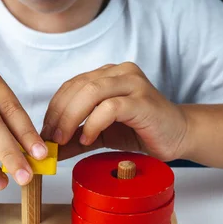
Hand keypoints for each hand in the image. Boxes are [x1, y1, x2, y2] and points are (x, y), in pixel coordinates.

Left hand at [40, 62, 188, 160]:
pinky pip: (110, 107)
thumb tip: (50, 150)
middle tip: (50, 139)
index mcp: (106, 75)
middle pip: (76, 87)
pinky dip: (93, 124)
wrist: (178, 135)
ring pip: (90, 92)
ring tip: (64, 140)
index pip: (70, 86)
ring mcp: (132, 83)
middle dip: (58, 115)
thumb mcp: (100, 135)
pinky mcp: (142, 100)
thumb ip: (76, 139)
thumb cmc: (140, 130)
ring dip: (71, 118)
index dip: (53, 109)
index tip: (44, 133)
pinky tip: (88, 139)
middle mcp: (118, 73)